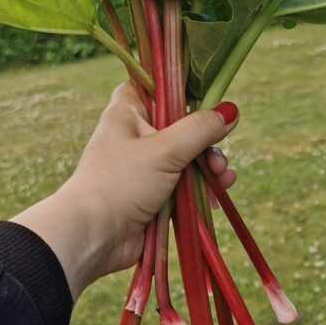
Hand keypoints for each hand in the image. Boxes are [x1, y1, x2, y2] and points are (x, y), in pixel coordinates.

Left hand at [11, 83, 238, 300]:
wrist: (94, 237)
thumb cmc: (121, 182)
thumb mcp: (165, 150)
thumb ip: (200, 129)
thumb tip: (231, 110)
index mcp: (128, 113)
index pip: (154, 87)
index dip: (179, 89)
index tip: (206, 99)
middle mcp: (136, 136)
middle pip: (181, 126)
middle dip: (207, 142)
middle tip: (217, 157)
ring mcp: (144, 168)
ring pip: (187, 159)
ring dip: (209, 168)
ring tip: (222, 179)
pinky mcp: (153, 196)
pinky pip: (184, 186)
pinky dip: (201, 189)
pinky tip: (218, 196)